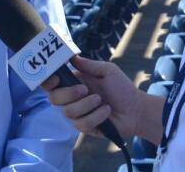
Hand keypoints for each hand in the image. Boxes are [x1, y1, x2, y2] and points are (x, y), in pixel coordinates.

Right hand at [42, 57, 160, 142]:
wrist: (136, 109)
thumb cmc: (122, 88)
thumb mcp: (107, 71)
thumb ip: (89, 65)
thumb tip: (71, 56)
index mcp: (74, 82)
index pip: (52, 83)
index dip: (48, 81)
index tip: (56, 78)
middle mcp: (72, 98)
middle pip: (54, 98)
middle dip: (68, 94)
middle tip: (85, 89)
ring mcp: (78, 114)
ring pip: (68, 112)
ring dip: (86, 105)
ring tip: (101, 101)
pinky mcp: (86, 127)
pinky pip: (82, 124)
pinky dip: (96, 116)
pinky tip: (107, 111)